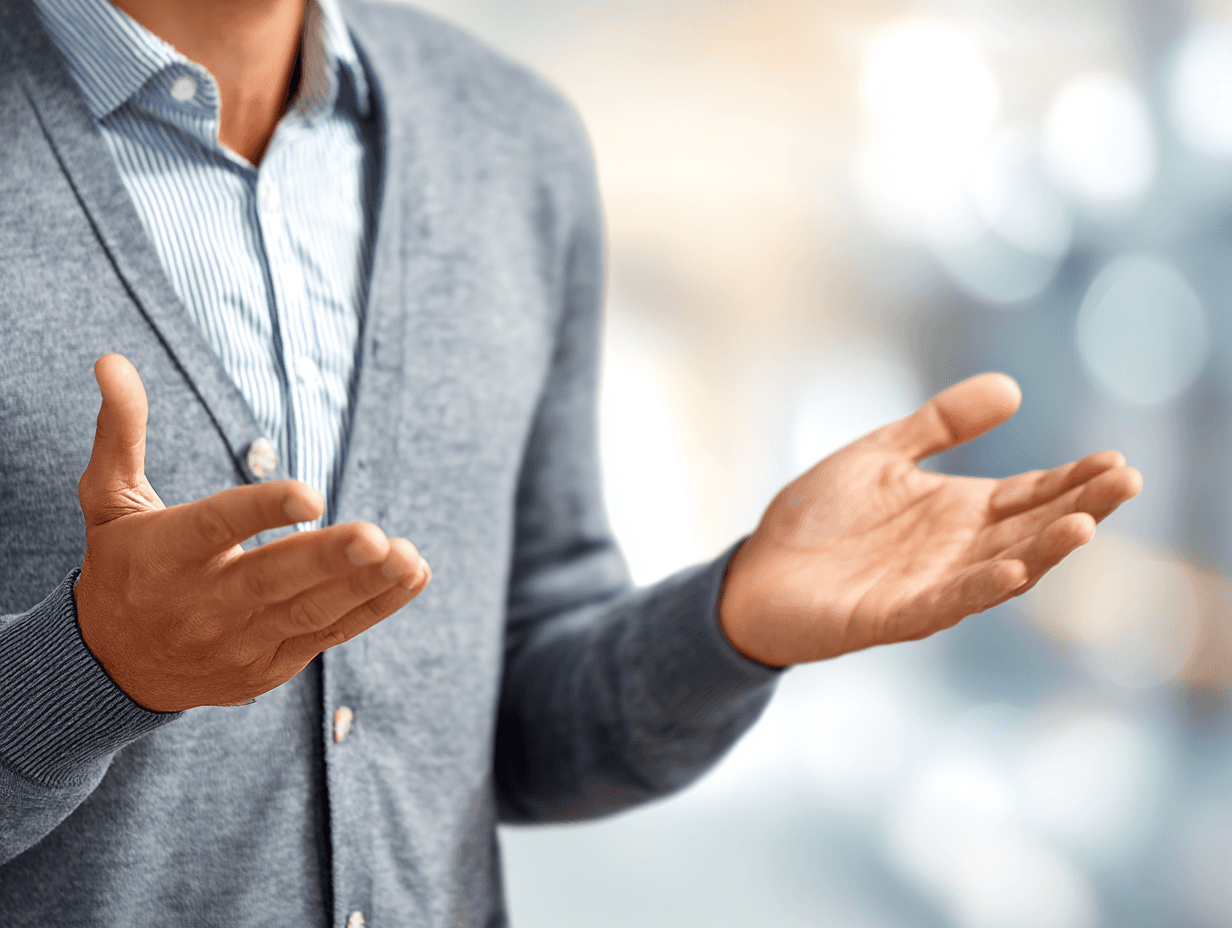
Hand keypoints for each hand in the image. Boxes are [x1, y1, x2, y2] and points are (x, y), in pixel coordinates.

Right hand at [73, 355, 430, 711]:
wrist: (113, 669)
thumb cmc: (122, 568)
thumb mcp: (110, 502)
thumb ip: (120, 434)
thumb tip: (113, 361)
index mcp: (165, 554)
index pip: (215, 527)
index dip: (262, 510)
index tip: (311, 493)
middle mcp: (203, 602)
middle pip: (271, 579)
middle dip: (326, 559)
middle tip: (374, 536)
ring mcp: (240, 639)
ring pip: (309, 611)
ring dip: (363, 585)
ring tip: (407, 556)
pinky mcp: (272, 664)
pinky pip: (330, 633)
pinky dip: (374, 606)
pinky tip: (411, 575)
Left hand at [719, 373, 1141, 667]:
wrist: (756, 571)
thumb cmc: (819, 517)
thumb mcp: (881, 455)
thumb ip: (938, 425)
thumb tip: (1011, 387)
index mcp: (958, 513)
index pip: (1031, 493)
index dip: (1073, 479)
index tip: (1117, 459)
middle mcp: (956, 552)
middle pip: (1032, 529)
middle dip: (1080, 507)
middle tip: (1127, 480)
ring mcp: (928, 586)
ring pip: (1002, 571)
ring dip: (1044, 550)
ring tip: (1084, 524)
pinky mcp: (890, 615)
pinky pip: (944, 604)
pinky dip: (979, 589)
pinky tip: (1011, 569)